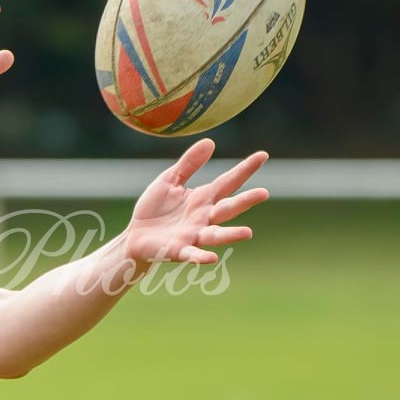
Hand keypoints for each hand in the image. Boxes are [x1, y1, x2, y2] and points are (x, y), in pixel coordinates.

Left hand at [123, 139, 269, 266]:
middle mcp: (204, 218)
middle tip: (264, 193)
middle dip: (245, 202)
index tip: (263, 155)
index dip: (245, 169)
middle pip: (228, 208)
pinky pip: (192, 254)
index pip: (228, 182)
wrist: (135, 235)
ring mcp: (193, 235)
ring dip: (231, 235)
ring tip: (248, 232)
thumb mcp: (170, 180)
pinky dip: (201, 256)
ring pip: (216, 235)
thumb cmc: (155, 208)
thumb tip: (210, 141)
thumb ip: (188, 164)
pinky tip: (212, 257)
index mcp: (203, 199)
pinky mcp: (179, 250)